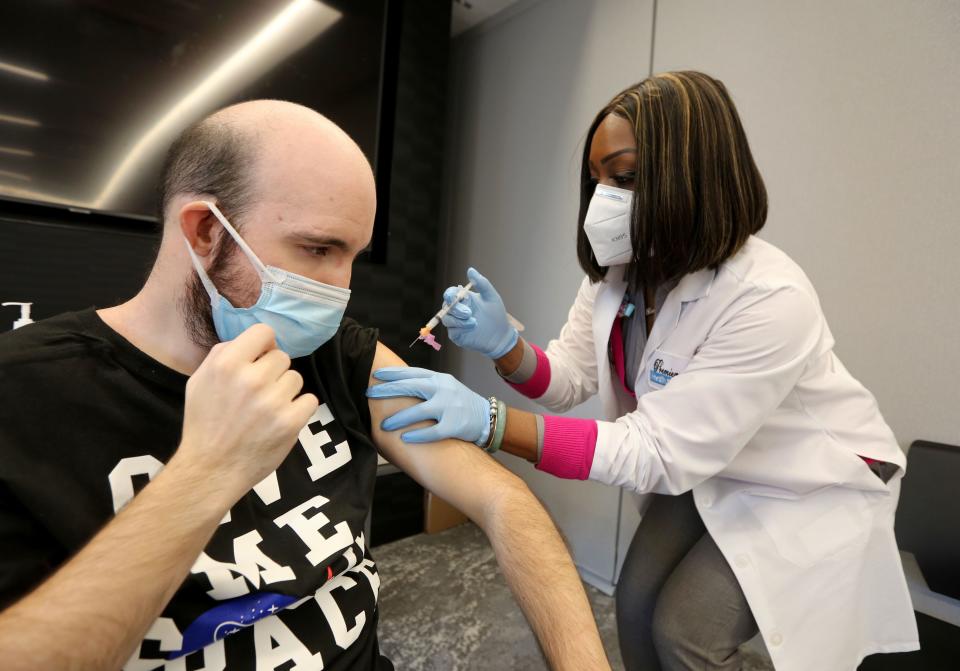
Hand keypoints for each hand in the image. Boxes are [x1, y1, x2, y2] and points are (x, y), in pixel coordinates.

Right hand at [176, 324, 318, 500]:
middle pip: (282, 357)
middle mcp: (251, 379)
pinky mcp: (290, 422)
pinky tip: (281, 419)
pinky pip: (309, 400)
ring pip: (296, 378)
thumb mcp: (200, 380)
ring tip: (267, 408)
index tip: (260, 358)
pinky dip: (299, 409)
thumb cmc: (204, 423)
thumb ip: (224, 354)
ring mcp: (273, 401)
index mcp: (227, 364)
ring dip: (286, 391)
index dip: (264, 345)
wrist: (212, 468)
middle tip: (258, 393)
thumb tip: (254, 343)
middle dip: (273, 372)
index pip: (264, 332)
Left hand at [366, 367, 490, 444]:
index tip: (376, 375)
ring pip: (418, 411)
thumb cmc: (460, 402)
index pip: (411, 373)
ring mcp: (449, 407)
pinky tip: (405, 439)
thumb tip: (396, 387)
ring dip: (398, 418)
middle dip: (387, 390)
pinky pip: (432, 432)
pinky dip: (417, 435)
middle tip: (370, 394)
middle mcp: (443, 389)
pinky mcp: (454, 425)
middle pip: (410, 387)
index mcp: (439, 379)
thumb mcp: (444, 387)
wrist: (486, 416)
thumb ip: (425, 385)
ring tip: (384, 425)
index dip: (392, 374)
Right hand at [441, 267, 517, 358]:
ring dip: (458, 320)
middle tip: (468, 313)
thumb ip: (482, 283)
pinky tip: (472, 328)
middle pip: (446, 306)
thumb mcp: (491, 297)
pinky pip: (452, 331)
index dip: (449, 295)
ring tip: (474, 322)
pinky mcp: (457, 335)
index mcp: (464, 299)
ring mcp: (456, 323)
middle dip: (456, 309)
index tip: (454, 297)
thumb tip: (470, 270)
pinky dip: (460, 328)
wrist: (501, 336)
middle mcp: (457, 311)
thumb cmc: (496, 315)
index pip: (450, 294)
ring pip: (447, 319)